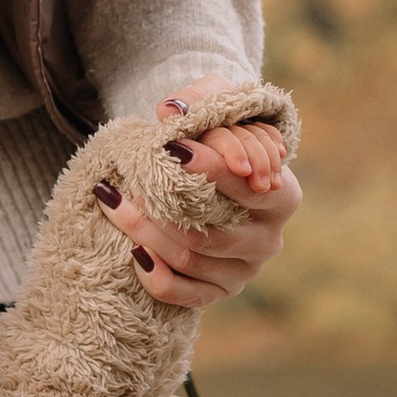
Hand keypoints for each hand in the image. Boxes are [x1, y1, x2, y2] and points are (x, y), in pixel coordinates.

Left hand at [100, 84, 301, 309]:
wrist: (210, 175)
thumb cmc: (216, 136)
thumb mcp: (216, 106)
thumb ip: (200, 101)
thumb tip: (171, 112)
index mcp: (282, 194)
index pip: (247, 187)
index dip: (209, 168)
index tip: (168, 148)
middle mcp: (269, 238)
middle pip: (212, 231)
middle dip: (163, 205)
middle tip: (127, 180)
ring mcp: (245, 270)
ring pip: (190, 259)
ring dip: (146, 233)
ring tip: (114, 204)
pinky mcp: (220, 291)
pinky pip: (185, 295)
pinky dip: (155, 276)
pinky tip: (131, 250)